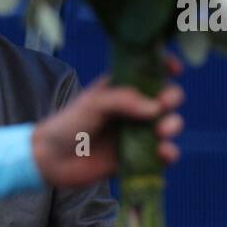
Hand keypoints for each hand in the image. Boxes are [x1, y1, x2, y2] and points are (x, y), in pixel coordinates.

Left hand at [31, 55, 184, 187]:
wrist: (51, 159)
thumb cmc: (68, 124)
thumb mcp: (94, 103)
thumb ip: (124, 99)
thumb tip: (156, 108)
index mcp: (122, 88)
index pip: (149, 72)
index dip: (165, 67)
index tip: (174, 68)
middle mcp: (133, 109)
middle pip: (166, 98)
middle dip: (172, 98)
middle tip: (164, 104)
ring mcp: (136, 133)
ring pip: (168, 125)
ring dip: (173, 125)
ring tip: (161, 131)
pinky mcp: (137, 157)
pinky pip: (162, 155)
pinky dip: (169, 153)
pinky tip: (163, 152)